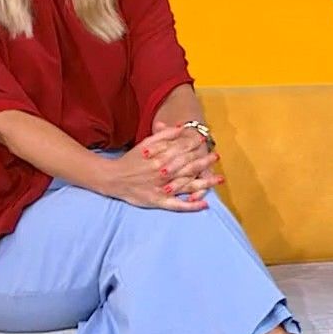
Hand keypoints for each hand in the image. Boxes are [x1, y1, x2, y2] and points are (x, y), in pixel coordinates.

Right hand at [101, 127, 215, 210]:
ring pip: (187, 185)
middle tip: (216, 156)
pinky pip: (177, 205)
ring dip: (204, 182)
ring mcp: (162, 189)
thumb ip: (164, 135)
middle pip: (187, 166)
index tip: (204, 141)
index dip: (194, 145)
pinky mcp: (158, 202)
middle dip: (204, 161)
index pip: (181, 150)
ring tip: (219, 179)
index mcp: (160, 158)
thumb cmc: (131, 160)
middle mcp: (163, 173)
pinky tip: (204, 205)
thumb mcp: (146, 143)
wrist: (113, 178)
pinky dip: (191, 206)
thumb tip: (181, 127)